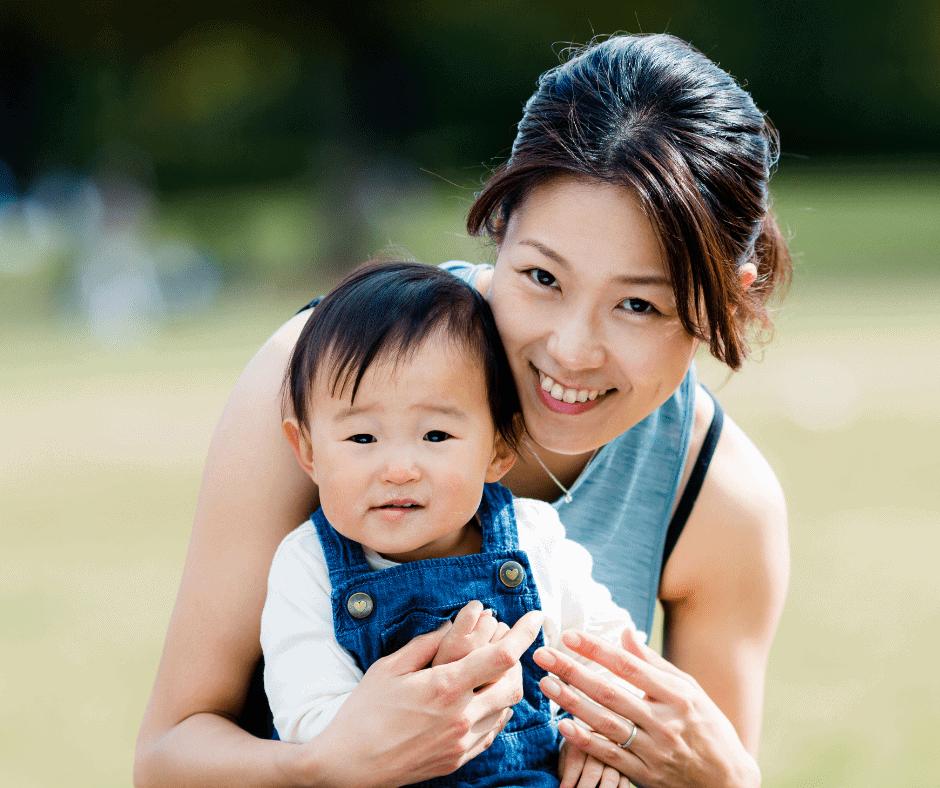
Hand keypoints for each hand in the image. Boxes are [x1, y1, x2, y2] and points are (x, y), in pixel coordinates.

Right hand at [305, 609, 543, 787]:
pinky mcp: (458, 759)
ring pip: (505, 709)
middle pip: (513, 684)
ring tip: (490, 671)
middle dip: (518, 662)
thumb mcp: (390, 668)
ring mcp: (461, 741)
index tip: (535, 616)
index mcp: (445, 687)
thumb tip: (454, 624)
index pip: (501, 656)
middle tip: (508, 645)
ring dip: (505, 686)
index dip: (523, 633)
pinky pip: (491, 731)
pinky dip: (494, 711)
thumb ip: (427, 644)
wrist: (348, 766)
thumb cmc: (364, 712)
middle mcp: (461, 716)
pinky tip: (479, 699)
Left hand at [534, 628, 759, 787]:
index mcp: (677, 695)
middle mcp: (665, 721)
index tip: (569, 636)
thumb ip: (653, 663)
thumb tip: (624, 633)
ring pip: (606, 723)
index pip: (629, 666)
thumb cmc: (707, 727)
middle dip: (573, 671)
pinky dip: (586, 741)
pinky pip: (610, 756)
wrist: (728, 781)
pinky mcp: (647, 775)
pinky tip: (563, 726)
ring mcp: (655, 751)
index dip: (597, 650)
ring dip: (572, 702)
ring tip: (547, 683)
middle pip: (610, 692)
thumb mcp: (690, 690)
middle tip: (543, 654)